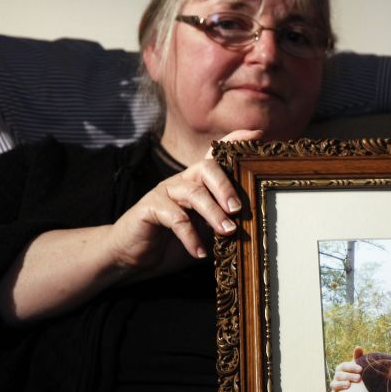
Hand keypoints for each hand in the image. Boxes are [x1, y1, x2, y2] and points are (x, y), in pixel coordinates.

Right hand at [106, 129, 260, 280]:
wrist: (133, 257)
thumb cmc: (174, 243)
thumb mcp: (204, 232)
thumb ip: (224, 224)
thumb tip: (254, 230)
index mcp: (198, 182)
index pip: (216, 156)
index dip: (234, 141)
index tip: (257, 134)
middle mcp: (182, 181)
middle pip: (206, 168)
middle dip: (226, 187)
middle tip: (238, 210)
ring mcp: (164, 192)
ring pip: (193, 193)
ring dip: (213, 213)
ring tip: (227, 232)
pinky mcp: (149, 207)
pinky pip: (174, 217)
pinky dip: (190, 236)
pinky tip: (200, 253)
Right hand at [327, 346, 363, 391]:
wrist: (355, 387)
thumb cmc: (356, 373)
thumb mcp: (357, 365)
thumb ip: (357, 357)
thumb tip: (358, 347)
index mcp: (341, 368)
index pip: (344, 366)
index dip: (352, 367)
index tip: (361, 369)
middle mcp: (336, 376)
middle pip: (340, 375)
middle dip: (349, 376)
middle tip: (359, 378)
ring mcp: (335, 385)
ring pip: (334, 384)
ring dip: (340, 384)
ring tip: (348, 385)